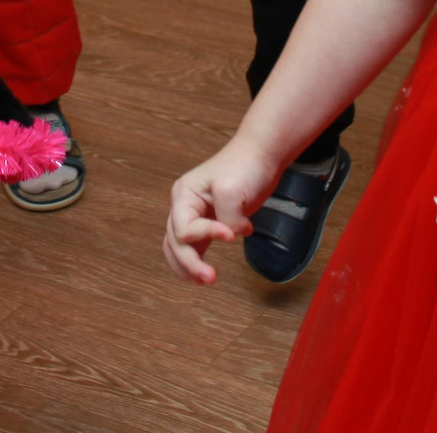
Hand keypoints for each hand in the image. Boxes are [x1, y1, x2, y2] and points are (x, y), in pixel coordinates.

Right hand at [164, 139, 281, 285]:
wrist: (260, 156)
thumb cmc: (244, 166)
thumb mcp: (233, 189)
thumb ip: (227, 217)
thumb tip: (230, 235)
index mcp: (184, 195)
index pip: (184, 228)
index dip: (206, 235)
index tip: (232, 235)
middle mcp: (183, 206)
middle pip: (175, 243)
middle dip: (190, 263)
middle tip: (211, 278)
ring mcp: (194, 216)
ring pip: (178, 248)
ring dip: (188, 267)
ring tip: (205, 281)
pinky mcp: (208, 223)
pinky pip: (193, 247)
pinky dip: (196, 261)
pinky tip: (206, 274)